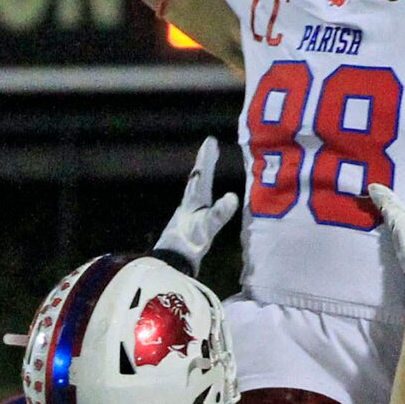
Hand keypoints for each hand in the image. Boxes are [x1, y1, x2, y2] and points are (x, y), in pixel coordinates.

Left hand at [154, 137, 238, 272]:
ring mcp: (187, 215)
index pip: (201, 174)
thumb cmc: (189, 243)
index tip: (210, 140)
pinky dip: (202, 195)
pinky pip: (198, 203)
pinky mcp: (189, 226)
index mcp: (194, 200)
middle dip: (204, 164)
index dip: (206, 158)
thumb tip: (233, 196)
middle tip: (209, 149)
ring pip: (195, 190)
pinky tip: (202, 203)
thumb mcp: (207, 227)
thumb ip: (219, 212)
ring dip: (201, 178)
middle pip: (197, 179)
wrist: (171, 263)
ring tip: (205, 170)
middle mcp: (189, 203)